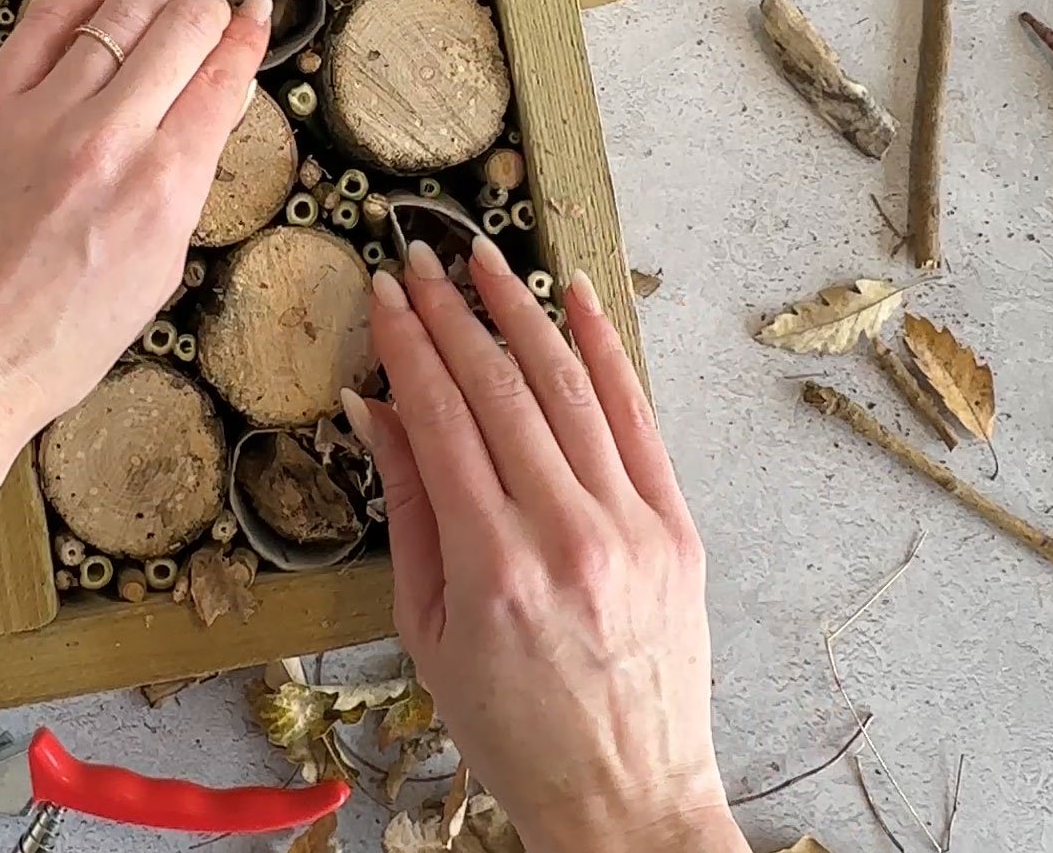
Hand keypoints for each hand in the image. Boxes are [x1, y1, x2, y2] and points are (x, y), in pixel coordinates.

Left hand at [0, 0, 271, 560]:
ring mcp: (41, 116)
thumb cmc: (53, 347)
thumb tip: (191, 129)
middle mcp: (110, 141)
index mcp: (164, 191)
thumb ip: (178, 193)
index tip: (260, 14)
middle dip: (210, 6)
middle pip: (179, 34)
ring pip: (117, 16)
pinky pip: (43, 22)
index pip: (223, 84)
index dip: (250, 38)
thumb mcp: (154, 278)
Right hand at [342, 237, 745, 852]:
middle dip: (454, 312)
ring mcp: (632, 526)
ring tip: (485, 261)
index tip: (386, 295)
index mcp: (492, 567)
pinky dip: (606, 349)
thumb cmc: (512, 728)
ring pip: (570, 387)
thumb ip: (408, 509)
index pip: (441, 418)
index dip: (409, 345)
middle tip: (421, 258)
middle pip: (501, 388)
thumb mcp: (427, 629)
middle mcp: (566, 535)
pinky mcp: (676, 528)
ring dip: (522, 311)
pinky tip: (577, 297)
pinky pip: (638, 416)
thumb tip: (377, 410)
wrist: (624, 793)